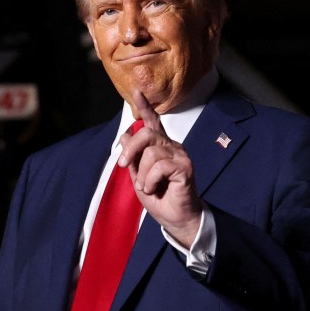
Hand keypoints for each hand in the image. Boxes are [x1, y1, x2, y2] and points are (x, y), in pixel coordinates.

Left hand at [118, 90, 202, 247]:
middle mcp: (172, 147)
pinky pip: (159, 166)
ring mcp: (180, 155)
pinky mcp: (185, 167)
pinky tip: (155, 189)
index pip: (153, 122)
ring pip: (151, 153)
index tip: (137, 92)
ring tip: (147, 187)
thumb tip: (125, 134)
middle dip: (131, 149)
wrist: (175, 218)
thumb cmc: (159, 198)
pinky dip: (150, 181)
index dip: (145, 106)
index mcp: (161, 147)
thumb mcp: (138, 176)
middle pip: (146, 134)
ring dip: (142, 174)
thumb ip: (133, 156)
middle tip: (124, 165)